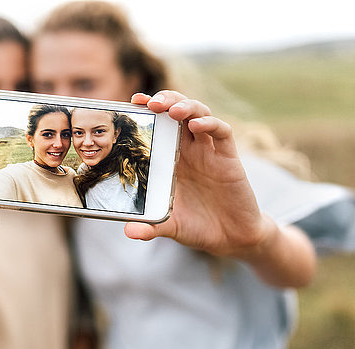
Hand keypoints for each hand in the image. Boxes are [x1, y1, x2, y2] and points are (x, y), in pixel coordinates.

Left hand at [125, 91, 274, 257]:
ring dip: (186, 106)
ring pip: (200, 114)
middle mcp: (189, 149)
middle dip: (166, 100)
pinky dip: (210, 125)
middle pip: (178, 111)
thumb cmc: (197, 226)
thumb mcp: (169, 226)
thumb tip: (129, 231)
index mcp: (170, 158)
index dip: (148, 110)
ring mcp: (209, 151)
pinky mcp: (228, 158)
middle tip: (151, 102)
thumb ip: (150, 227)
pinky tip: (197, 126)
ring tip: (172, 110)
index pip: (159, 124)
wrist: (230, 238)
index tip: (132, 102)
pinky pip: (222, 133)